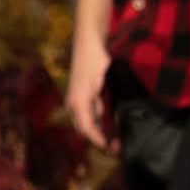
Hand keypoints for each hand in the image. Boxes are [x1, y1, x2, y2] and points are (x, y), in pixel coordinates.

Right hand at [65, 33, 112, 148]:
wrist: (89, 43)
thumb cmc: (95, 60)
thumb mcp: (100, 82)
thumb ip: (100, 104)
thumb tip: (103, 121)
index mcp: (77, 102)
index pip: (86, 128)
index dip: (97, 139)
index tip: (109, 147)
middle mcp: (74, 104)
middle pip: (84, 128)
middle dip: (98, 139)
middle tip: (116, 146)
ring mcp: (77, 99)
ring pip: (86, 122)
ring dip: (99, 131)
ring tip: (115, 139)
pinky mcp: (82, 96)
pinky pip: (89, 114)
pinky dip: (99, 121)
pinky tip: (110, 123)